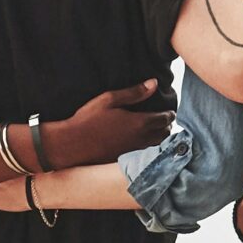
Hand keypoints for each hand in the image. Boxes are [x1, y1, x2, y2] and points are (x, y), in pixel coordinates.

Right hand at [44, 80, 171, 166]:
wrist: (72, 144)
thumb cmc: (89, 119)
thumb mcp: (110, 99)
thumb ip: (134, 92)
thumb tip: (154, 83)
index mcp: (139, 123)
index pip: (164, 119)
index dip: (170, 115)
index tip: (170, 112)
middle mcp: (140, 139)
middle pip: (164, 135)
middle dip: (167, 127)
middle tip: (166, 121)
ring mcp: (133, 152)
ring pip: (156, 146)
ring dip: (160, 139)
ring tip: (158, 132)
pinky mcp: (125, 160)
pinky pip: (144, 154)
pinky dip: (149, 148)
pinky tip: (143, 143)